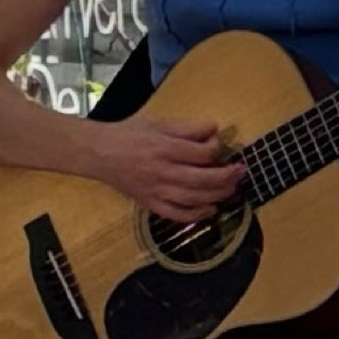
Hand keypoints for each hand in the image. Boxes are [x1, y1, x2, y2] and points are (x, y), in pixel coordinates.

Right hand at [82, 116, 241, 226]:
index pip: (201, 153)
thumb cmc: (128, 134)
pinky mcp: (150, 204)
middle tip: (241, 171)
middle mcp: (162, 171)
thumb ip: (186, 128)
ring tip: (232, 189)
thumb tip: (214, 129)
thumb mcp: (157, 123)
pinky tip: (210, 210)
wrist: (97, 153)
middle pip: (203, 179)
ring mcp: (156, 190)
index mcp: (164, 147)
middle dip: (227, 176)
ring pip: (194, 198)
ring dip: (218, 195)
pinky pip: (177, 214)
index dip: (216, 148)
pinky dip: (197, 215)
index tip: (220, 144)